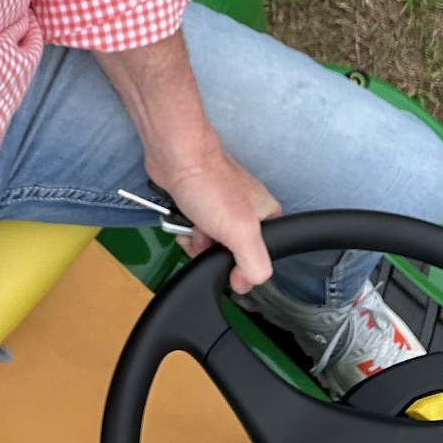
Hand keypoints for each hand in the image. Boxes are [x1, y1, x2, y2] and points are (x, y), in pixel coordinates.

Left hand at [156, 149, 281, 294]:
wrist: (175, 158)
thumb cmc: (209, 184)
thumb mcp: (242, 232)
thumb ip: (254, 264)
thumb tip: (245, 284)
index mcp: (267, 216)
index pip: (260, 258)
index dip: (241, 266)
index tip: (228, 260)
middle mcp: (247, 211)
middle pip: (232, 253)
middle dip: (213, 251)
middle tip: (209, 236)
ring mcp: (222, 208)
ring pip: (209, 245)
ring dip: (196, 242)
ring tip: (194, 224)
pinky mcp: (199, 205)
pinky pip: (193, 232)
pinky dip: (185, 232)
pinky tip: (184, 219)